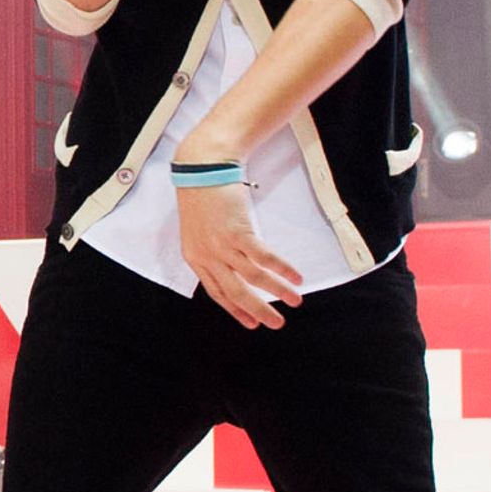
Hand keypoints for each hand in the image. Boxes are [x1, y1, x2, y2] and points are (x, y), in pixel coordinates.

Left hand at [176, 175, 299, 329]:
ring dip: (277, 292)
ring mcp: (222, 245)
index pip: (217, 293)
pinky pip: (264, 257)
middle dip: (259, 311)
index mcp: (195, 258)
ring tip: (295, 301)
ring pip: (253, 278)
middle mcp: (208, 256)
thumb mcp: (199, 230)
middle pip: (236, 292)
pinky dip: (282, 269)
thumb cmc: (202, 195)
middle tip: (276, 323)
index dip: (236, 310)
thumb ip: (212, 251)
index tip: (251, 322)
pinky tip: (295, 277)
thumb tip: (232, 266)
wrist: (202, 168)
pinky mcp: (238, 232)